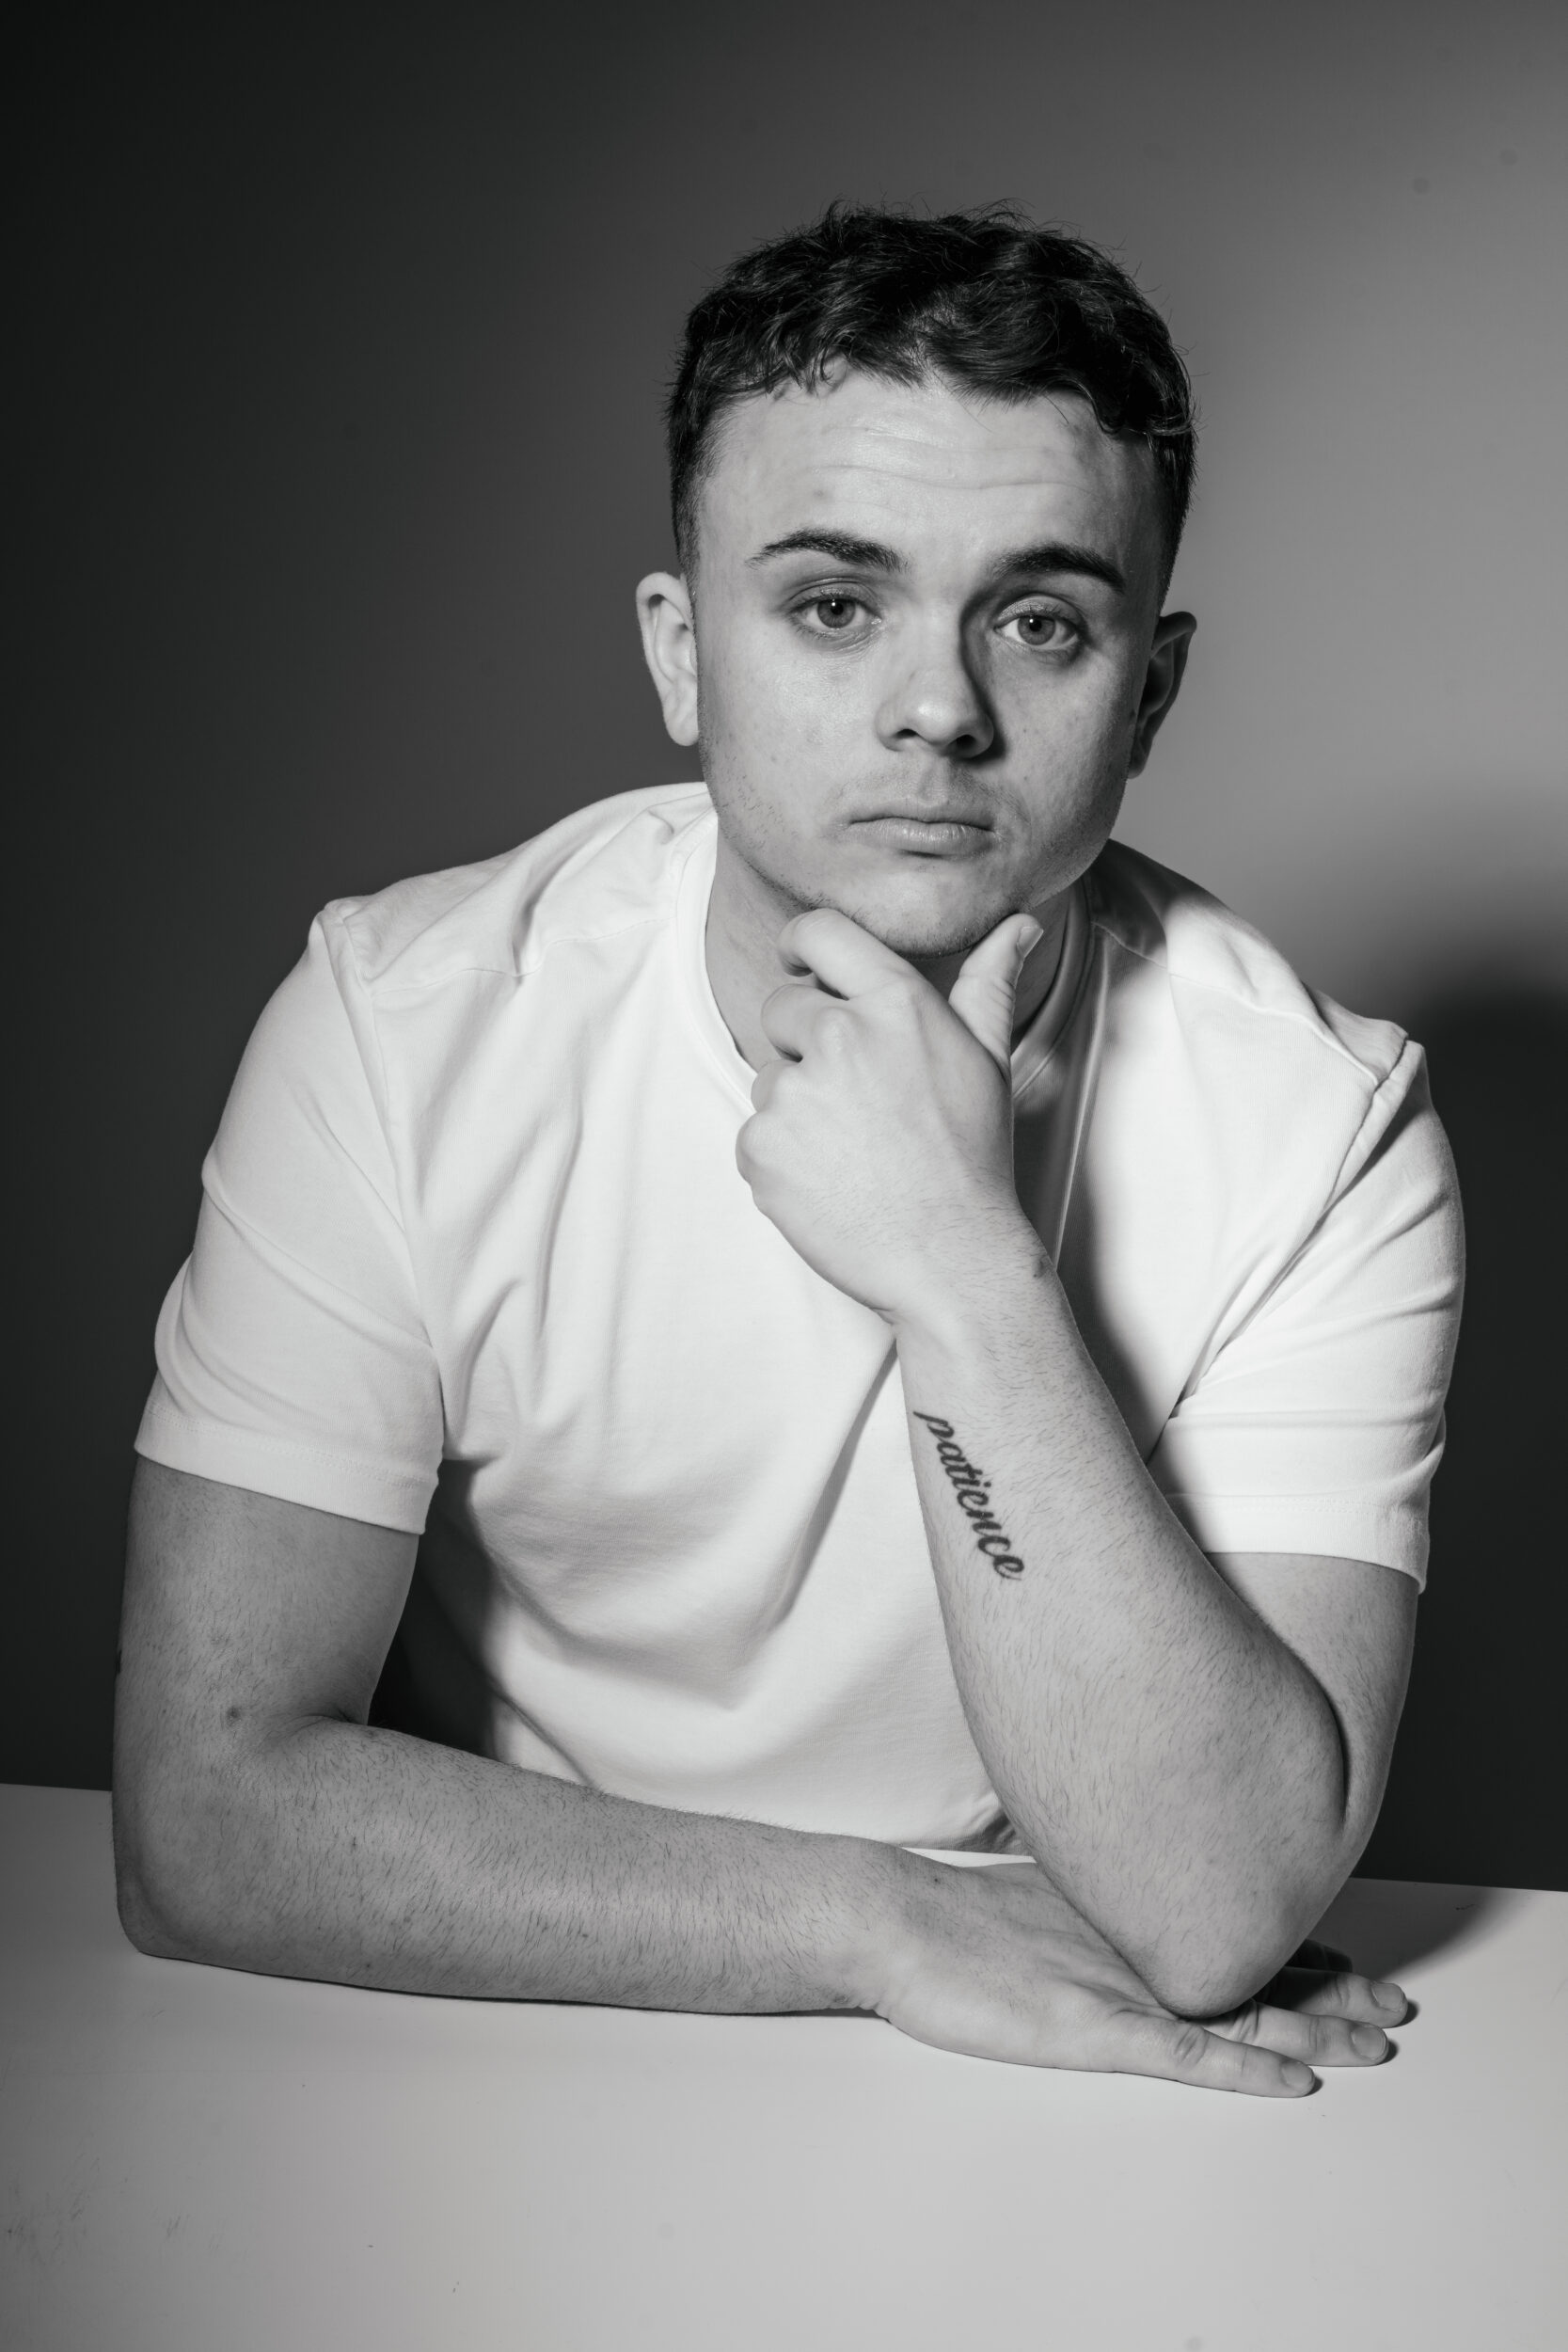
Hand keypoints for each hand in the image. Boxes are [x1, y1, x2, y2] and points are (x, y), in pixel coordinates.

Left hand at [737, 907, 1041, 1316]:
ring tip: (853, 1147)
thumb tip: (1018, 925)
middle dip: (805, 1042)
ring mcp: (795, 1093)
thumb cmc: (971, 1160)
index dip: (801, 945)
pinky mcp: (762, 1146)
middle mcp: (840, 1036)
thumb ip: (989, 981)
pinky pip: (754, 1134)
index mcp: (895, 1004)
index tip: (799, 964)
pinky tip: (830, 1179)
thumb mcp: (987, 1060)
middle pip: (781, 1007)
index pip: (819, 932)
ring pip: (769, 1077)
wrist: (950, 1258)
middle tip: (856, 1097)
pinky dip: (781, 1157)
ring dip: (796, 1105)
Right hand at [869, 1858, 1407, 2095]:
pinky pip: (1189, 2054)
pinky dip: (1248, 2066)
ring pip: (1243, 2009)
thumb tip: (1113, 1906)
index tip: (1349, 1956)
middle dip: (1334, 1987)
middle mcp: (1140, 1942)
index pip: (1231, 1927)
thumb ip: (1085, 1906)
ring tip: (1376, 2041)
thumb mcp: (1034, 1896)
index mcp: (1127, 1911)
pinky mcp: (1095, 2028)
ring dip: (1317, 2028)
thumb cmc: (948, 1916)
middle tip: (1395, 2003)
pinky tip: (1293, 2078)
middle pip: (1256, 1965)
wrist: (895, 1918)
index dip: (1298, 1945)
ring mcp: (1121, 1985)